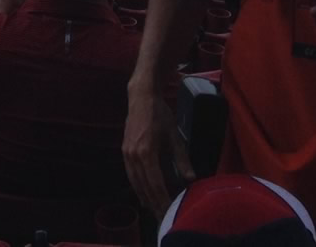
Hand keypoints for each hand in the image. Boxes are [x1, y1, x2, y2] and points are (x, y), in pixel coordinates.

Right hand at [122, 88, 172, 219]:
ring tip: (154, 210)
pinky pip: (130, 174)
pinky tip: (143, 194)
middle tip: (163, 217)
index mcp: (147, 152)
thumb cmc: (160, 115)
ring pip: (135, 182)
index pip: (155, 184)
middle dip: (154, 203)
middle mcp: (133, 156)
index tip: (170, 212)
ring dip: (144, 198)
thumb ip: (182, 159)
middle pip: (144, 186)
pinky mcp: (124, 151)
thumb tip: (191, 179)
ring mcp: (126, 153)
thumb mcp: (174, 136)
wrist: (141, 97)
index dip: (162, 200)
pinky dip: (137, 187)